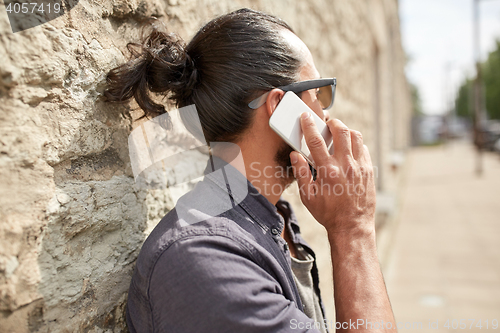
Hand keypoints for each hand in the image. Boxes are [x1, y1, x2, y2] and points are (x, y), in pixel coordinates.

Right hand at [290, 112, 375, 237]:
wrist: (352, 226)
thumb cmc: (328, 213)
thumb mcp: (308, 197)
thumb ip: (301, 173)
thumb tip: (295, 155)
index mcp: (328, 171)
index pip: (316, 141)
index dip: (309, 125)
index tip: (305, 116)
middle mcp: (345, 165)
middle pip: (340, 131)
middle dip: (332, 122)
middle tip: (326, 123)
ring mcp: (360, 167)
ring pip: (356, 136)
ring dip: (346, 130)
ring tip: (338, 133)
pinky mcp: (369, 171)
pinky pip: (364, 148)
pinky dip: (356, 143)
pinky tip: (349, 148)